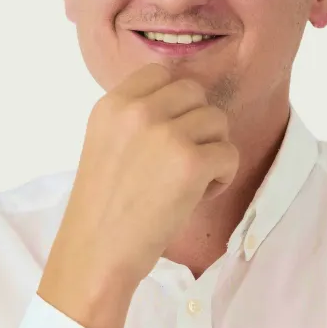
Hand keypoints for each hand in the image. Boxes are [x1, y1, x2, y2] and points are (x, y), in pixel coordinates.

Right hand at [38, 63, 239, 327]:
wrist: (97, 254)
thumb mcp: (105, 142)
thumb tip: (184, 101)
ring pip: (218, 121)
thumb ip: (137, 117)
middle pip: (195, 93)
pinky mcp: (191, 161)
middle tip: (181, 161)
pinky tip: (197, 195)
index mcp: (112, 103)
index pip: (162, 74)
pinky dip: (222, 177)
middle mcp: (138, 110)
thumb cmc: (104, 208)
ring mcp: (165, 133)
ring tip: (188, 181)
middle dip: (198, 125)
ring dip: (212, 151)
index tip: (169, 134)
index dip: (176, 103)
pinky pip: (229, 154)